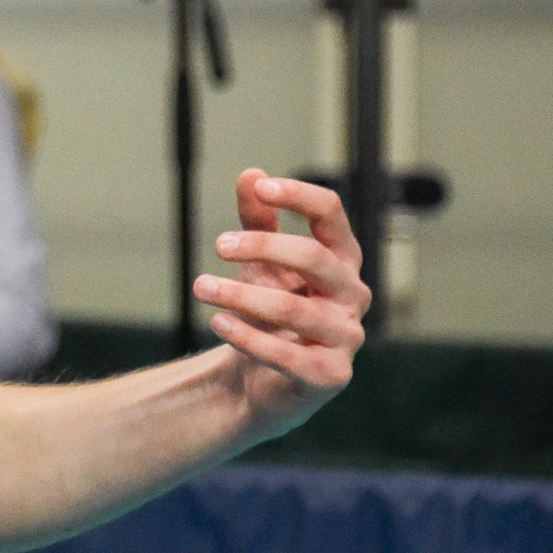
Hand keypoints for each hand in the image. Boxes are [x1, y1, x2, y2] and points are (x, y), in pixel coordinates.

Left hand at [193, 169, 369, 427]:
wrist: (262, 379)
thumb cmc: (269, 309)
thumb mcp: (260, 262)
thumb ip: (258, 221)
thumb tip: (250, 174)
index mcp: (341, 260)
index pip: (332, 215)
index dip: (300, 196)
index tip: (261, 187)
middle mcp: (352, 295)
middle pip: (314, 257)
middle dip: (263, 246)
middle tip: (217, 244)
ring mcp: (346, 336)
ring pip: (294, 308)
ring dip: (240, 295)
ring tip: (200, 287)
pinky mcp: (330, 375)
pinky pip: (287, 354)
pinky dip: (247, 336)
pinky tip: (217, 322)